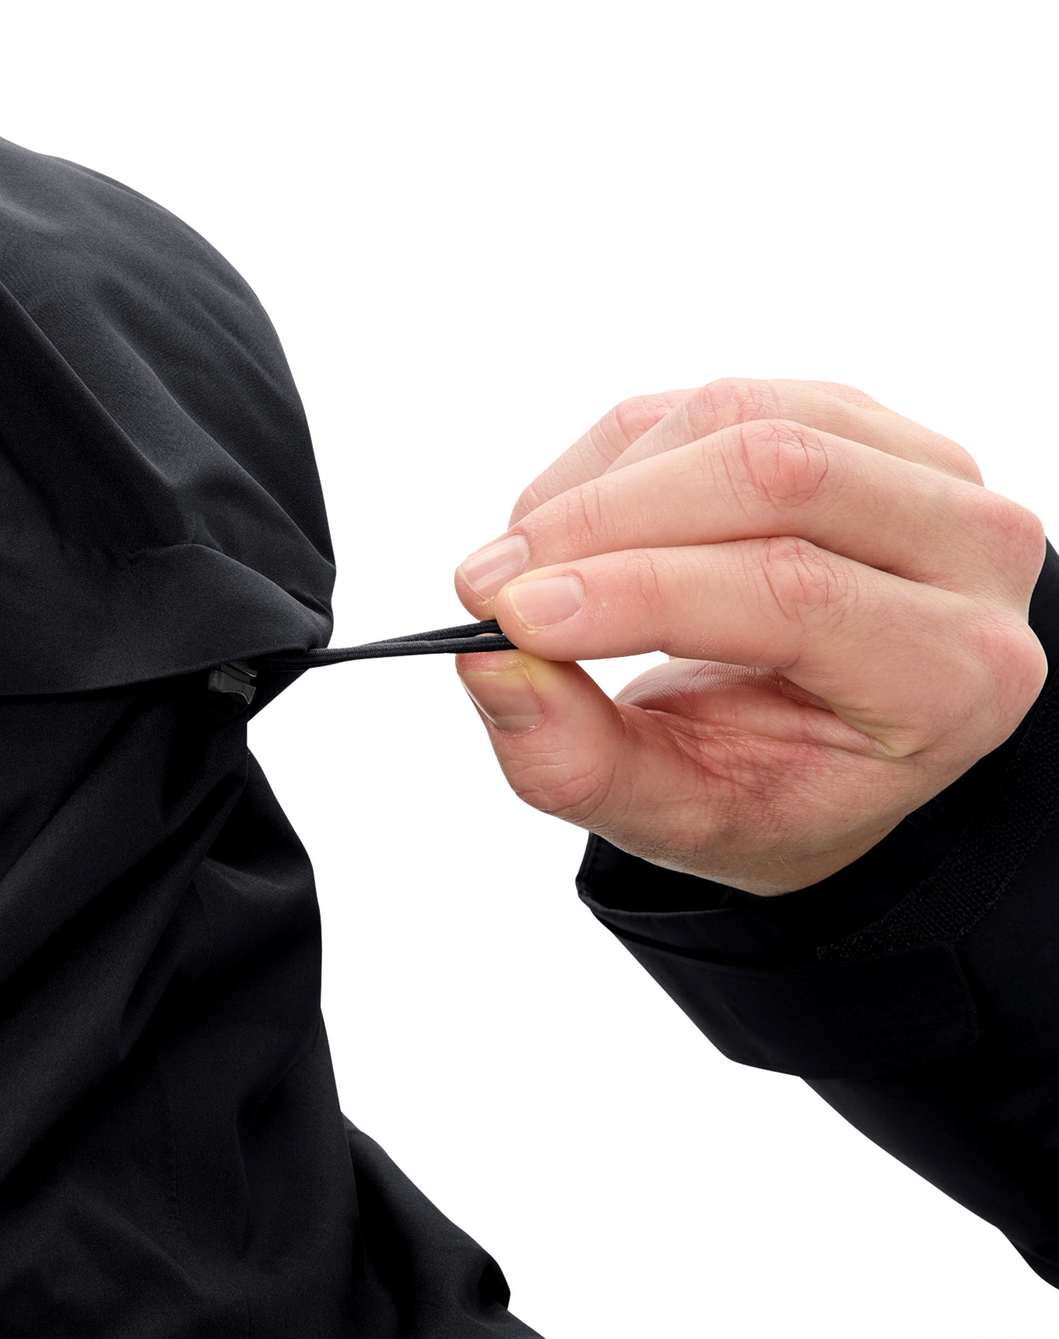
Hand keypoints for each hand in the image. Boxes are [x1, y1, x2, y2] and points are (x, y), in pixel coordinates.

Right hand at [453, 380, 1048, 895]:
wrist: (828, 745)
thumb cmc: (768, 785)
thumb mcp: (675, 819)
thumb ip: (578, 764)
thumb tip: (488, 664)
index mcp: (952, 677)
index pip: (794, 593)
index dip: (635, 593)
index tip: (509, 618)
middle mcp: (972, 553)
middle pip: (776, 473)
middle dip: (600, 521)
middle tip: (485, 585)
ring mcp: (924, 466)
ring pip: (738, 414)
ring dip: (595, 489)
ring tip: (519, 568)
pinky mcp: (856, 418)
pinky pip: (711, 399)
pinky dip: (607, 460)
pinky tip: (564, 530)